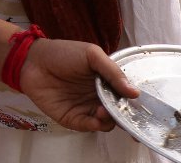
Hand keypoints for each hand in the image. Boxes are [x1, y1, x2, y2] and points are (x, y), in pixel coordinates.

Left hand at [19, 38, 137, 132]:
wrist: (34, 62)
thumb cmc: (63, 53)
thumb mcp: (92, 55)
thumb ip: (112, 72)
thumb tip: (134, 92)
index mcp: (106, 81)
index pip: (125, 96)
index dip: (136, 105)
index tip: (147, 112)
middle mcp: (99, 96)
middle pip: (118, 112)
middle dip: (125, 118)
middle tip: (127, 117)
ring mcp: (86, 108)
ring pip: (106, 122)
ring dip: (109, 120)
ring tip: (104, 111)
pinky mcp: (72, 118)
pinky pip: (88, 127)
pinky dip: (95, 126)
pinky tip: (96, 119)